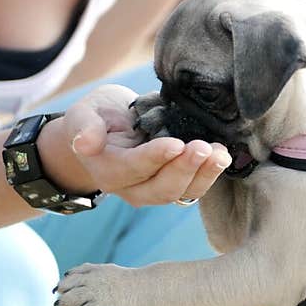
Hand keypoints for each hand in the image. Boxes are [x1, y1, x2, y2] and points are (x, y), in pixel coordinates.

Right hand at [40, 84, 231, 205]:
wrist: (108, 128)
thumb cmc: (97, 117)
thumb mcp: (83, 113)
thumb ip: (84, 126)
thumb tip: (83, 143)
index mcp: (107, 170)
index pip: (133, 168)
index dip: (155, 158)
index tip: (176, 144)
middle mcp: (131, 188)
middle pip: (161, 188)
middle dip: (185, 169)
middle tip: (203, 147)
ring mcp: (153, 190)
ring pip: (181, 192)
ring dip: (204, 174)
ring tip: (220, 153)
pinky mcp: (172, 185)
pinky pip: (193, 188)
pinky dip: (209, 174)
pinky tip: (222, 155)